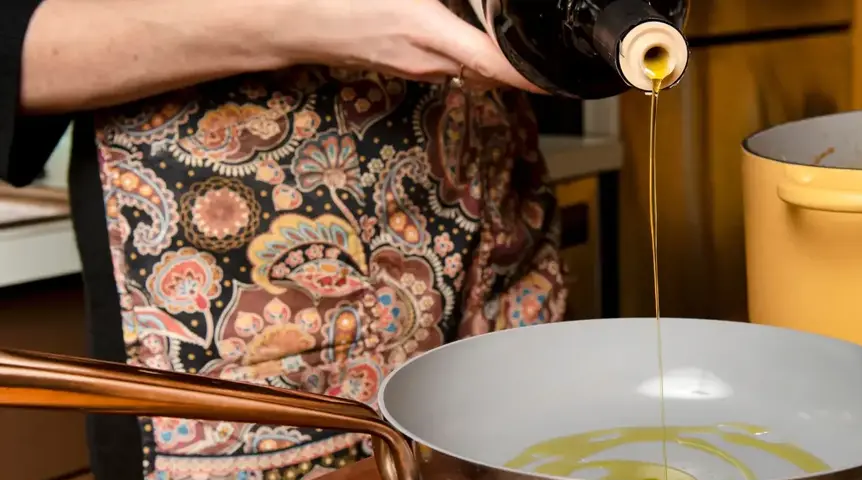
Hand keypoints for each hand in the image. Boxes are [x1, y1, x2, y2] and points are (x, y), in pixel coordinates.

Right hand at [295, 0, 544, 91]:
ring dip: (492, 55)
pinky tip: (467, 30)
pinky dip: (468, 51)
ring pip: (470, 66)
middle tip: (542, 52)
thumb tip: (458, 0)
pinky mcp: (406, 68)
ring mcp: (416, 69)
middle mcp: (427, 59)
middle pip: (490, 69)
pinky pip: (450, 63)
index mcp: (426, 29)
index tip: (556, 79)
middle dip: (518, 63)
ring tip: (510, 39)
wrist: (295, 21)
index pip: (492, 61)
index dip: (527, 75)